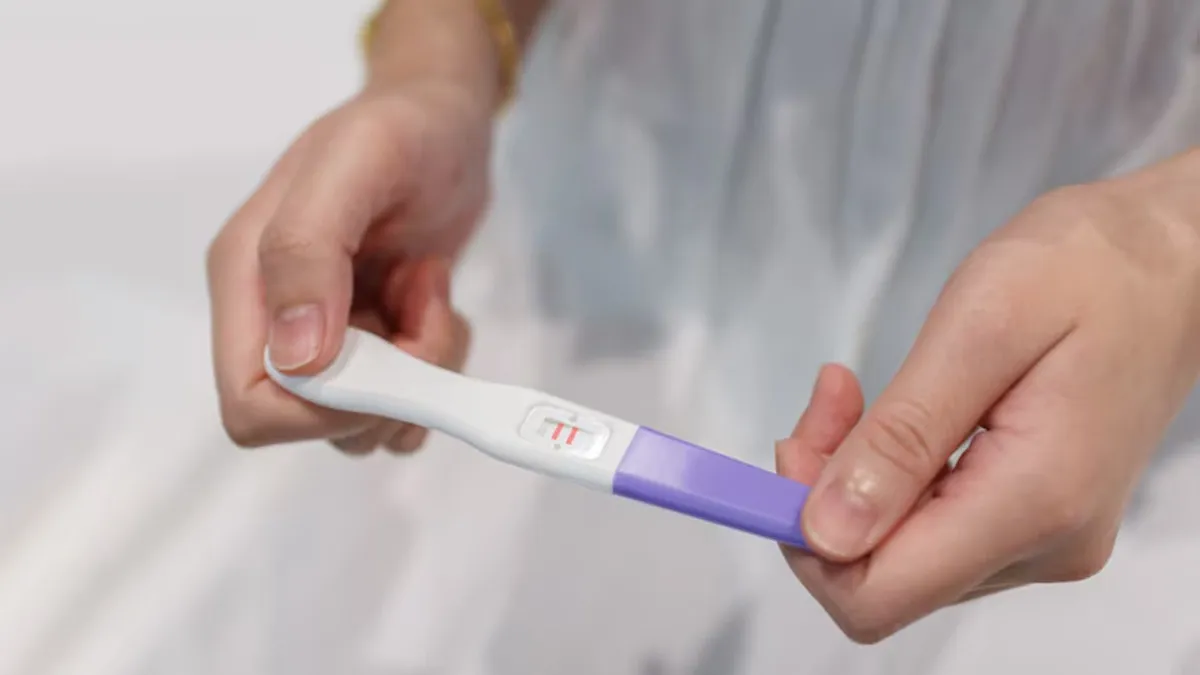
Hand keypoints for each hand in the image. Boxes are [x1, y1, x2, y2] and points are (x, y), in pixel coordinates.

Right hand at [206, 78, 489, 453]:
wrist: (445, 121)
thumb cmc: (402, 130)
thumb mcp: (356, 162)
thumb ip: (309, 247)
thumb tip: (295, 357)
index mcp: (246, 282)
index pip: (251, 406)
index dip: (321, 410)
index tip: (383, 359)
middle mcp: (277, 320)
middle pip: (316, 423)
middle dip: (389, 387)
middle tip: (421, 308)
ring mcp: (330, 336)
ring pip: (369, 422)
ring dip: (423, 372)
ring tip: (427, 290)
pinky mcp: (376, 342)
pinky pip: (408, 402)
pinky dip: (440, 364)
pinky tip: (436, 299)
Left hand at [777, 152, 1199, 641]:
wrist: (1174, 263)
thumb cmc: (1087, 269)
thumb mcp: (981, 328)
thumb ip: (903, 438)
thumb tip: (826, 534)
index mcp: (1032, 503)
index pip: (878, 596)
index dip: (804, 539)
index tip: (793, 446)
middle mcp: (1040, 546)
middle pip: (880, 577)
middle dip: (823, 496)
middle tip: (829, 398)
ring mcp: (1042, 539)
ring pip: (899, 552)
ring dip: (852, 481)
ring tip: (852, 393)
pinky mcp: (1034, 518)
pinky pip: (931, 526)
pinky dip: (888, 478)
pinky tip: (890, 416)